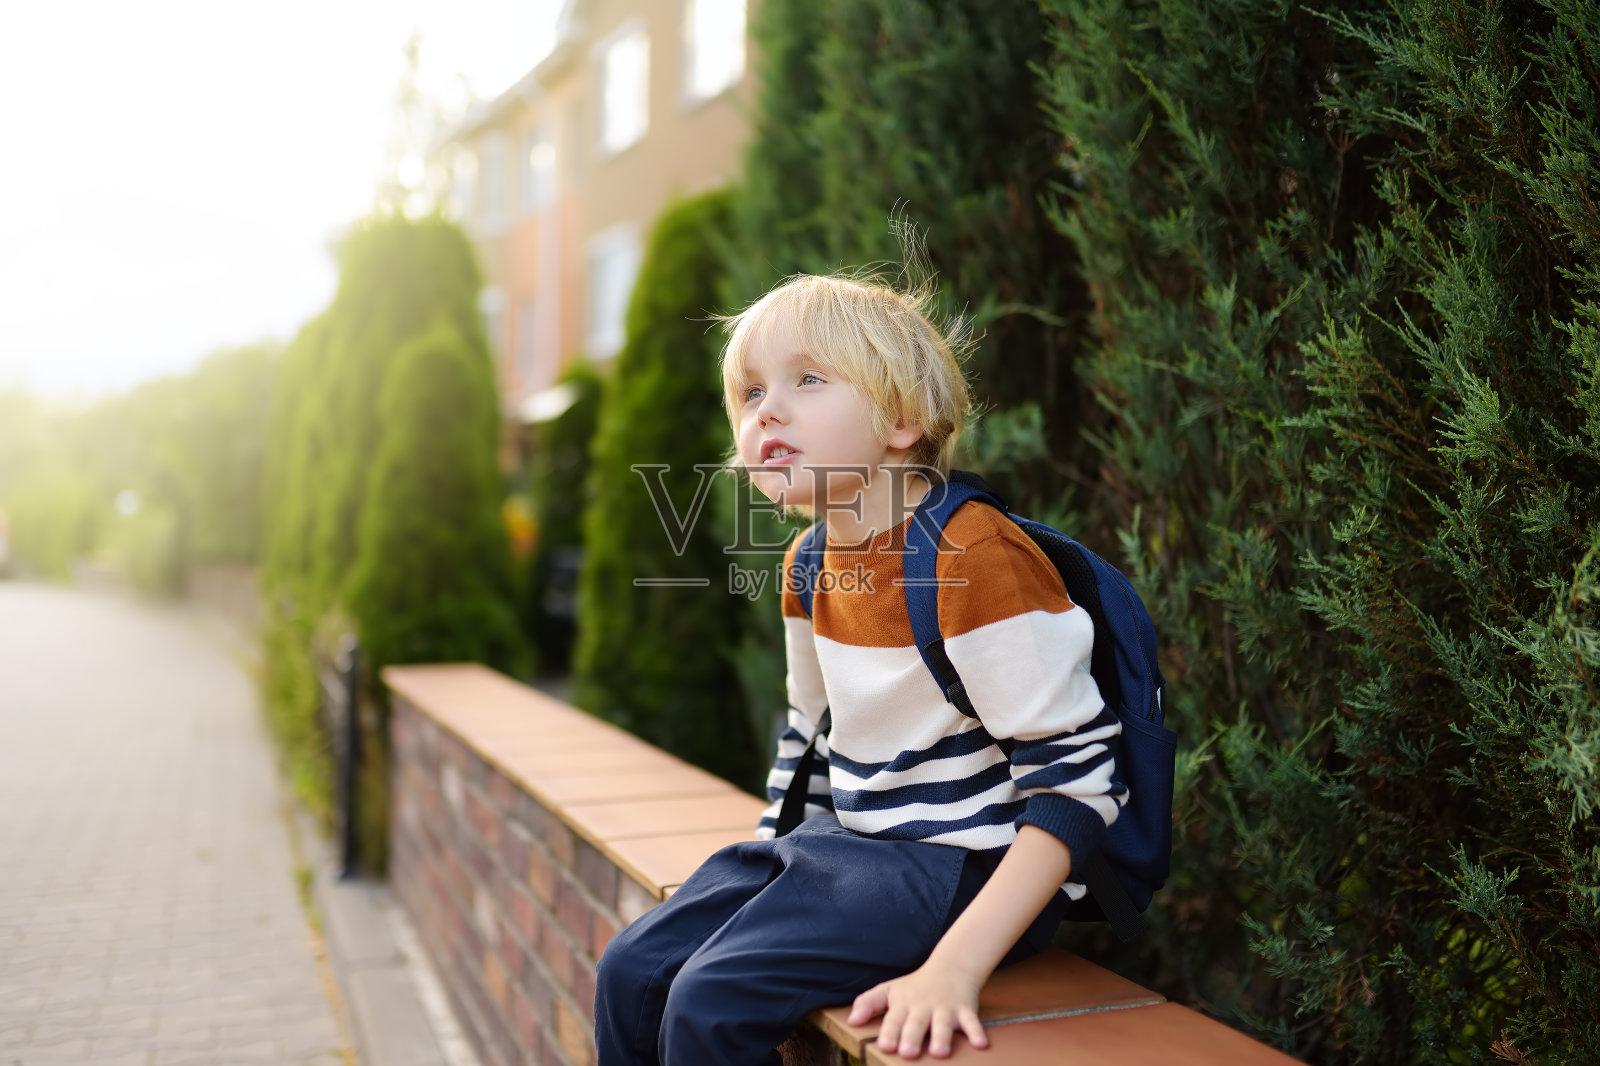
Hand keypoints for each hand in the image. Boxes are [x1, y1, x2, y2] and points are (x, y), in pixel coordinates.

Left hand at [847, 962, 987, 1058]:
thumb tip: (851, 1020)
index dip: (889, 1031)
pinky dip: (977, 1032)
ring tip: (939, 1053)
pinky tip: (980, 1044)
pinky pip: (972, 1021)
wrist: (951, 967)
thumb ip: (868, 1003)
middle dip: (912, 1037)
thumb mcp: (889, 990)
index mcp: (903, 1004)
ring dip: (942, 1037)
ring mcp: (945, 1009)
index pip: (894, 1019)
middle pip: (916, 1023)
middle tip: (908, 1053)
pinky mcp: (965, 1010)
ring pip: (943, 1024)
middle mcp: (923, 1007)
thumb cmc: (914, 986)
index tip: (886, 1045)